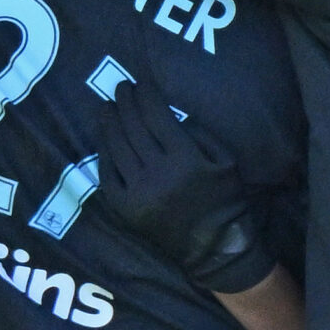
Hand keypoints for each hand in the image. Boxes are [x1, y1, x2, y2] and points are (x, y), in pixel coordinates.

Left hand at [97, 74, 268, 291]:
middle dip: (126, 103)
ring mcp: (138, 192)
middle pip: (133, 128)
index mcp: (185, 159)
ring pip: (117, 148)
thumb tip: (170, 113)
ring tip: (107, 107)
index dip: (146, 96)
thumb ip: (200, 134)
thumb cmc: (225, 200)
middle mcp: (158, 174)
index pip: (157, 117)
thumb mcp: (226, 161)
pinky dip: (104, 154)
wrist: (214, 247)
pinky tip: (104, 138)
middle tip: (121, 87)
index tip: (141, 82)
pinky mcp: (126, 209)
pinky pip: (108, 175)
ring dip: (109, 123)